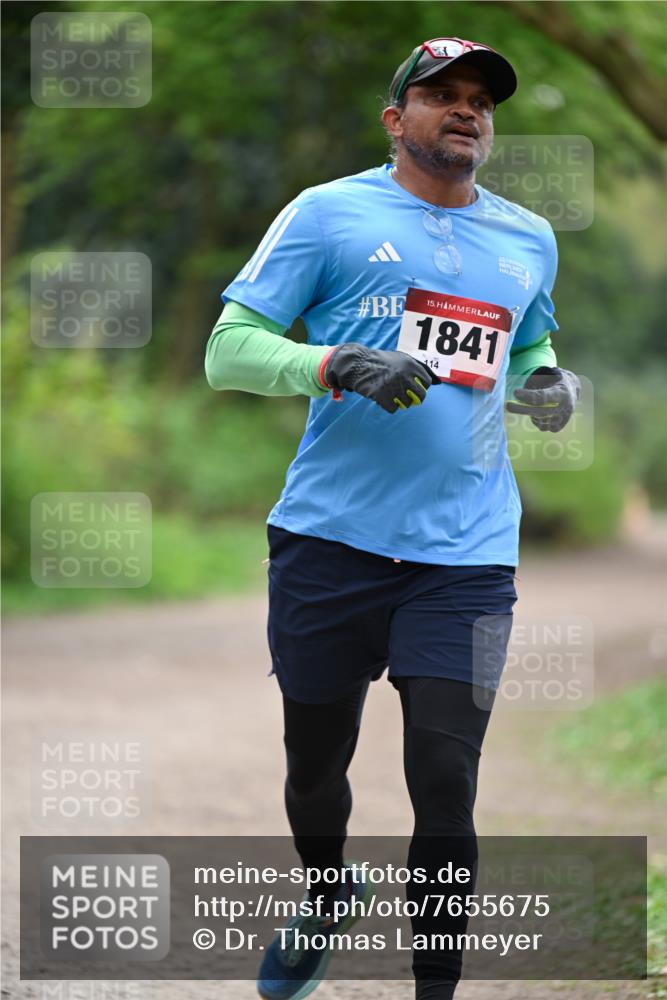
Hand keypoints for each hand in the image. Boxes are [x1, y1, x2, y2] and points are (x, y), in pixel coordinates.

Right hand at [323, 344, 439, 413]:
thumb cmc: (382, 362)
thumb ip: (420, 368)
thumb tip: (438, 382)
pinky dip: (388, 406)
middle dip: (413, 398)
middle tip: (402, 394)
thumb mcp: (401, 358)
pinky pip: (394, 409)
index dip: (419, 386)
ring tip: (390, 393)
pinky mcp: (383, 396)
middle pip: (420, 396)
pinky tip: (382, 397)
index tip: (411, 386)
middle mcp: (405, 376)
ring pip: (407, 404)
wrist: (358, 364)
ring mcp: (394, 387)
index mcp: (411, 365)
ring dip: (399, 401)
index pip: (426, 383)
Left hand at [506, 366, 580, 432]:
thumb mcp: (550, 375)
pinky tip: (539, 412)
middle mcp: (565, 408)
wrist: (572, 391)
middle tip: (508, 405)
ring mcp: (563, 420)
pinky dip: (536, 420)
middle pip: (540, 412)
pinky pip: (541, 427)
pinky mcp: (558, 427)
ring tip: (533, 404)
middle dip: (522, 409)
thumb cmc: (556, 381)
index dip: (528, 396)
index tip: (515, 392)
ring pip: (539, 420)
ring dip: (531, 413)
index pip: (543, 397)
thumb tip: (517, 394)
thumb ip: (537, 382)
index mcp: (563, 393)